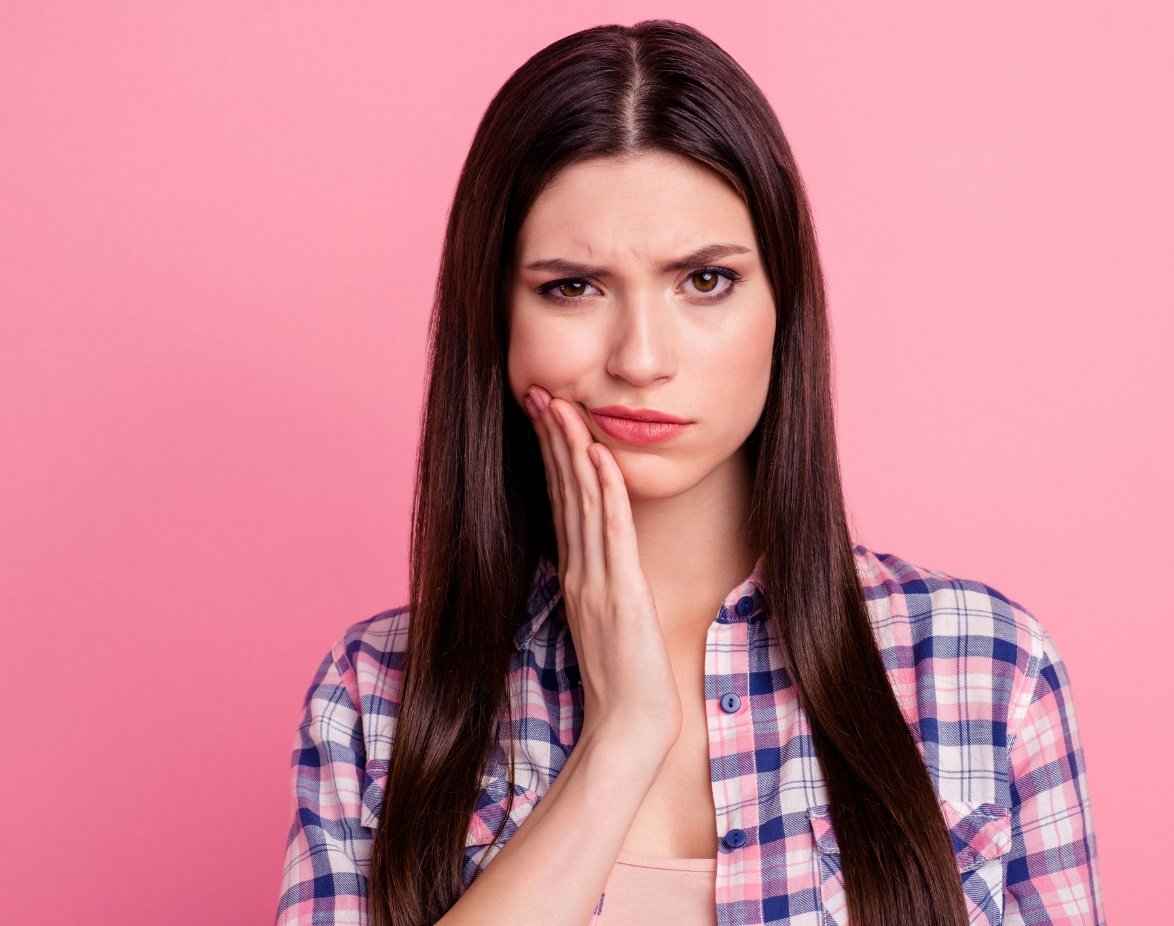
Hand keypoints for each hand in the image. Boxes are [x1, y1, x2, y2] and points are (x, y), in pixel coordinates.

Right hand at [522, 385, 682, 755]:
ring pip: (582, 503)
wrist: (629, 727)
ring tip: (562, 407)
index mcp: (576, 576)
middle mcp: (579, 572)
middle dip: (552, 439)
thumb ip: (598, 586)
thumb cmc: (623, 681)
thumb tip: (596, 558)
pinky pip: (611, 534)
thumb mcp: (606, 622)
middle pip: (563, 493)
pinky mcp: (620, 595)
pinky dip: (605, 492)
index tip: (543, 416)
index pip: (560, 503)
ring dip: (572, 452)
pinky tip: (599, 456)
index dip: (551, 457)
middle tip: (539, 392)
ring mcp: (596, 582)